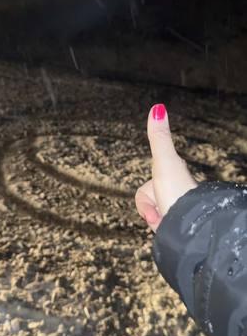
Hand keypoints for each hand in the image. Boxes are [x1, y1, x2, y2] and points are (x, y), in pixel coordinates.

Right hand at [135, 104, 196, 231]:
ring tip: (166, 220)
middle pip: (146, 202)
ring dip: (155, 220)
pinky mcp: (175, 223)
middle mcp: (174, 191)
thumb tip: (158, 107)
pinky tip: (168, 228)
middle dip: (149, 210)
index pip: (146, 188)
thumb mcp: (163, 162)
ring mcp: (174, 208)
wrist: (189, 225)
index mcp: (172, 176)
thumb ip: (158, 137)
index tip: (159, 198)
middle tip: (161, 210)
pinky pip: (158, 226)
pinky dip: (159, 228)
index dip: (146, 197)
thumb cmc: (177, 192)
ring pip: (151, 215)